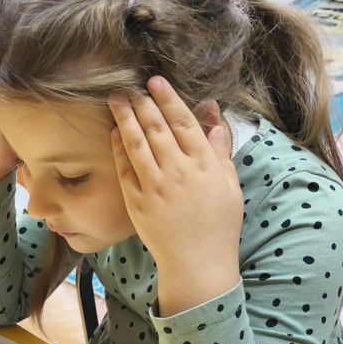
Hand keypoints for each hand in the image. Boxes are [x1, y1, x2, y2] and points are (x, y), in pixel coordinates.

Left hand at [109, 77, 241, 313]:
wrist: (197, 262)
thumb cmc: (218, 224)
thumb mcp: (229, 184)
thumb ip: (220, 150)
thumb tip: (213, 119)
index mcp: (203, 164)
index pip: (183, 123)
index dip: (168, 99)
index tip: (156, 81)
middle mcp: (178, 172)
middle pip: (157, 129)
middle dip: (142, 103)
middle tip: (129, 85)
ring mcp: (155, 187)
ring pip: (137, 145)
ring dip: (125, 119)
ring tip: (116, 99)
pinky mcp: (137, 203)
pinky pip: (125, 170)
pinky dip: (119, 150)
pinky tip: (114, 133)